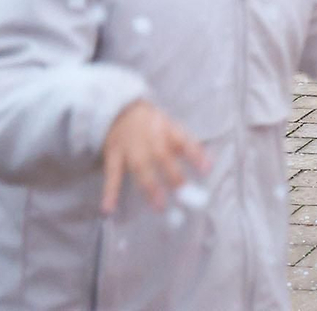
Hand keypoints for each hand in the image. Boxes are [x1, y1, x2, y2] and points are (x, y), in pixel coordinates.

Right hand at [101, 99, 207, 214]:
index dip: (195, 154)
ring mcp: (129, 147)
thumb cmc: (153, 124)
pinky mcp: (113, 155)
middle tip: (183, 195)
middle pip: (161, 155)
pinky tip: (109, 208)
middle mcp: (149, 136)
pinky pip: (112, 174)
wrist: (120, 109)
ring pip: (139, 167)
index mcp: (166, 128)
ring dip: (149, 187)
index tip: (207, 170)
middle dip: (173, 175)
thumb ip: (188, 146)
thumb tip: (208, 166)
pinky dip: (110, 191)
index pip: (183, 140)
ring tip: (159, 206)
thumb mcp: (172, 128)